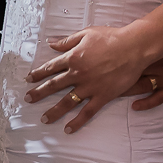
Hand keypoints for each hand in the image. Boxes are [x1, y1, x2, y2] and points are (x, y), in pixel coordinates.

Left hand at [24, 26, 151, 132]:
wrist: (133, 48)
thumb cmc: (111, 38)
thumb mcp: (86, 34)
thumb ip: (67, 41)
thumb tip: (51, 43)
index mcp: (72, 57)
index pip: (50, 67)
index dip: (38, 73)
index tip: (29, 79)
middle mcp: (77, 73)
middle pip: (54, 85)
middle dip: (39, 93)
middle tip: (28, 99)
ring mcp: (89, 86)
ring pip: (67, 101)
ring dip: (54, 111)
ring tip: (44, 119)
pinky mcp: (103, 96)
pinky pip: (87, 111)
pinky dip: (77, 121)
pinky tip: (68, 129)